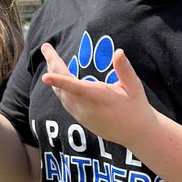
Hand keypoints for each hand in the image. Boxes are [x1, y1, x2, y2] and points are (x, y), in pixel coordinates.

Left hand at [40, 41, 157, 145]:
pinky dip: (59, 87)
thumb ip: (125, 69)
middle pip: (62, 85)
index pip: (76, 88)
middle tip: (46, 48)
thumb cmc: (136, 107)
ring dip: (54, 74)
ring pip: (61, 93)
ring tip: (50, 59)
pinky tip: (57, 76)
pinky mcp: (80, 119)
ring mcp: (81, 115)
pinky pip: (64, 101)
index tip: (45, 77)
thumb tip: (119, 51)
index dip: (60, 81)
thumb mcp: (134, 87)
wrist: (137, 133)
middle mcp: (86, 108)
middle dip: (53, 64)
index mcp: (99, 97)